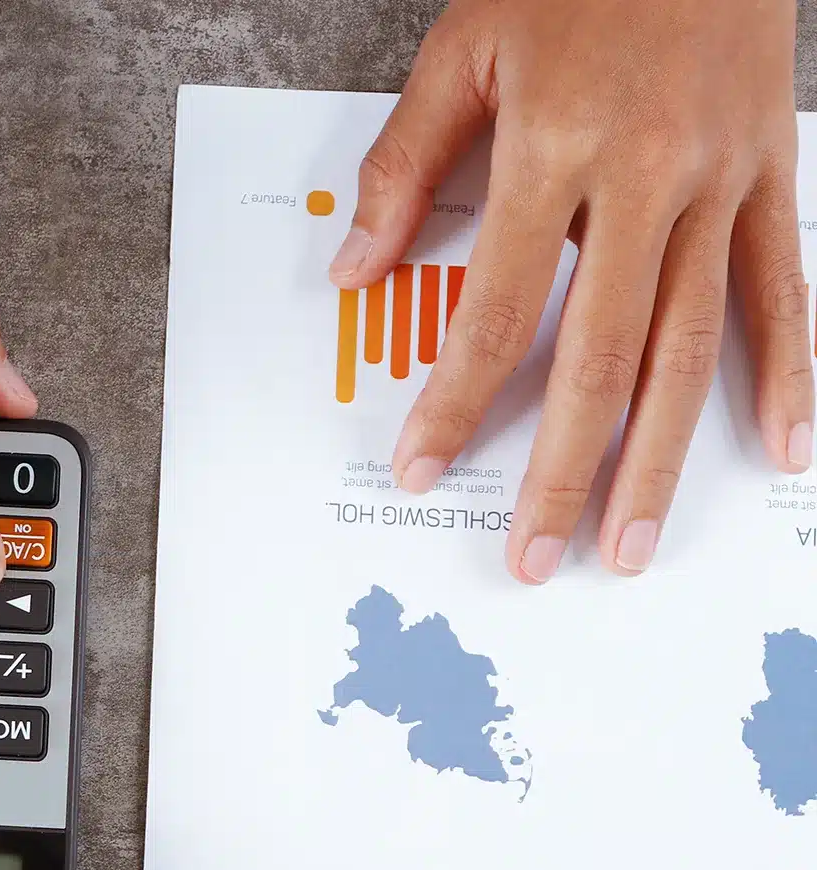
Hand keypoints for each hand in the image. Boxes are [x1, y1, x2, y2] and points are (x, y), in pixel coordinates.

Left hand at [330, 0, 810, 583]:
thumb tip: (357, 269)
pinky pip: (782, 293)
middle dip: (561, 470)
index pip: (495, 312)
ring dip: (663, 459)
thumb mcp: (462, 46)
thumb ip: (406, 164)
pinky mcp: (771, 176)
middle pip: (602, 357)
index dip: (456, 402)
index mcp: (555, 147)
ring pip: (694, 348)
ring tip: (633, 543)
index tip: (421, 466)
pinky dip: (787, 374)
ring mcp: (722, 182)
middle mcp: (647, 177)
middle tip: (533, 556)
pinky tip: (783, 451)